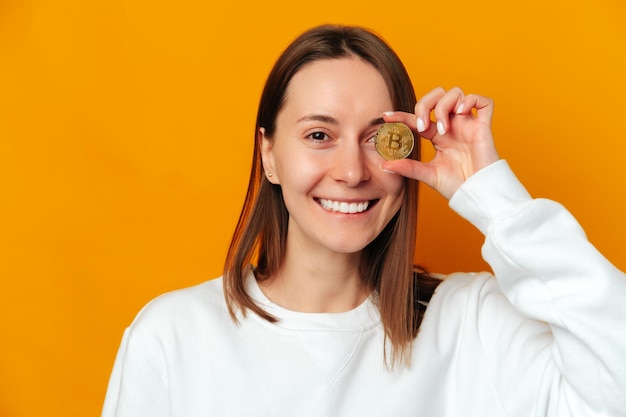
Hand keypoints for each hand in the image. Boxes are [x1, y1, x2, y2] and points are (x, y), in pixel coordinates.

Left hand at [381, 87, 499, 199]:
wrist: (477, 195)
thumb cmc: (457, 186)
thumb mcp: (428, 175)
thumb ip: (408, 167)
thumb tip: (384, 165)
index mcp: (438, 136)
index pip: (418, 117)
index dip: (401, 115)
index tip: (385, 117)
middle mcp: (453, 126)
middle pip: (438, 95)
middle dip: (426, 104)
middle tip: (422, 127)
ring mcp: (468, 125)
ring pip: (456, 93)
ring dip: (444, 106)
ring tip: (443, 129)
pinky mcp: (484, 127)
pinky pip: (484, 102)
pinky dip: (471, 100)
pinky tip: (461, 113)